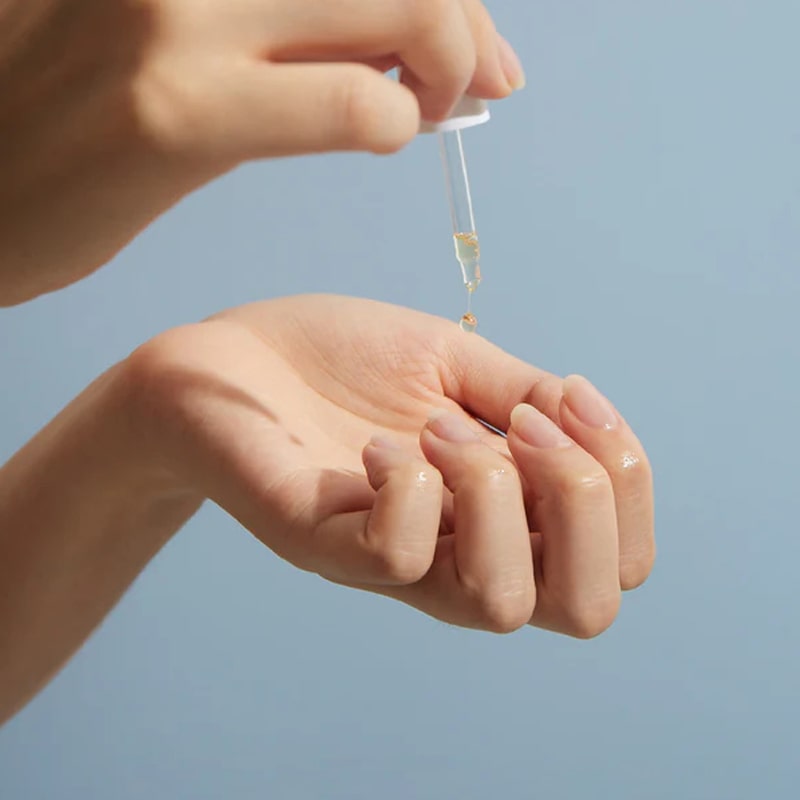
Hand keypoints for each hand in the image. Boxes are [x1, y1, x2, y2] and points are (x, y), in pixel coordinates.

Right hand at [0, 0, 523, 303]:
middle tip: (483, 80)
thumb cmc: (82, 109)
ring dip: (450, 64)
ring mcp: (174, 16)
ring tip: (436, 107)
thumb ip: (296, 14)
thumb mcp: (184, 26)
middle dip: (467, 20)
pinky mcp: (176, 113)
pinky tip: (387, 133)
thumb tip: (414, 29)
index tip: (473, 34)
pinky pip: (353, 103)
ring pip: (402, 7)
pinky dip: (397, 121)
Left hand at [126, 295, 654, 636]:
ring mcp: (393, 564)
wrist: (231, 362)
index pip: (621, 562)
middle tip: (516, 423)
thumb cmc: (341, 361)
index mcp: (505, 517)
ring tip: (429, 428)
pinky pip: (399, 558)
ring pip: (502, 600)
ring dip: (492, 489)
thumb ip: (528, 398)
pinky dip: (409, 486)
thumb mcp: (453, 363)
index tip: (565, 395)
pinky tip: (372, 446)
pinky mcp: (323, 547)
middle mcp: (462, 557)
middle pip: (587, 608)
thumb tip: (594, 423)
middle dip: (586, 499)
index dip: (626, 477)